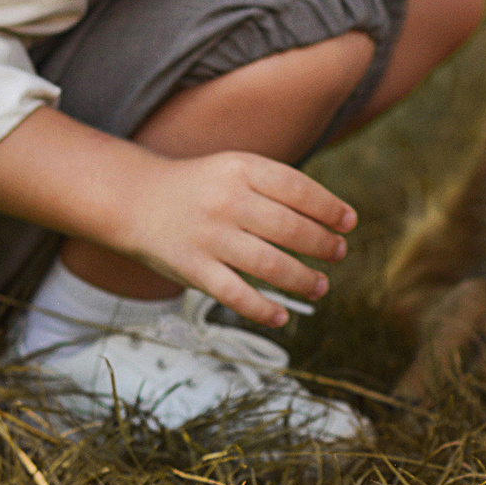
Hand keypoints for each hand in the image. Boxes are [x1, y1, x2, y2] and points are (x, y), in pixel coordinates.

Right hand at [113, 150, 357, 326]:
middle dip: (322, 244)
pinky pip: (235, 294)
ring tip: (320, 285)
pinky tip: (281, 316)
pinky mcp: (193, 268)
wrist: (137, 200)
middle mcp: (227, 201)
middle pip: (290, 228)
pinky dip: (262, 309)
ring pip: (270, 265)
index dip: (329, 208)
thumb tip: (329, 217)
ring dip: (303, 279)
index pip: (299, 189)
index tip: (348, 223)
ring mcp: (209, 236)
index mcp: (242, 169)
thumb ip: (276, 186)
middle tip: (338, 253)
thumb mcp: (236, 168)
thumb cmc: (201, 187)